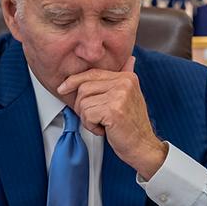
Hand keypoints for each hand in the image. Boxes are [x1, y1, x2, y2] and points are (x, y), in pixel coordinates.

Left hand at [57, 56, 167, 179]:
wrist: (143, 146)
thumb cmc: (133, 126)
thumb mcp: (129, 97)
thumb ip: (123, 79)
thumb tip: (130, 59)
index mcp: (127, 77)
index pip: (92, 73)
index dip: (74, 80)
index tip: (63, 88)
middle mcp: (125, 83)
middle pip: (84, 87)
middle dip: (82, 106)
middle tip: (95, 118)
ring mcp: (120, 96)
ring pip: (83, 103)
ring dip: (88, 119)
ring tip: (103, 124)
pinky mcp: (114, 110)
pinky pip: (87, 115)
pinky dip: (91, 126)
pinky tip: (105, 130)